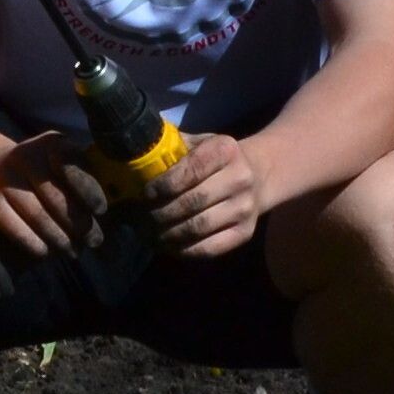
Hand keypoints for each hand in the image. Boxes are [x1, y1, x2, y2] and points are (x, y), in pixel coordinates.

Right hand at [0, 131, 105, 259]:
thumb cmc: (42, 172)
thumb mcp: (63, 164)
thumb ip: (83, 181)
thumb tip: (100, 216)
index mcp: (52, 143)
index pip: (73, 166)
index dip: (88, 191)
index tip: (100, 211)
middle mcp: (26, 155)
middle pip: (56, 197)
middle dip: (79, 224)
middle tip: (93, 241)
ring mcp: (4, 177)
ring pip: (38, 216)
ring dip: (60, 239)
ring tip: (73, 251)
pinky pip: (16, 228)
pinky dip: (34, 243)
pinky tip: (46, 252)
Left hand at [148, 132, 266, 262]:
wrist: (258, 174)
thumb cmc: (216, 159)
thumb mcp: (199, 143)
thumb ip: (172, 149)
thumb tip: (135, 159)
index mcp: (226, 150)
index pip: (190, 170)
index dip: (163, 185)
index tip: (144, 194)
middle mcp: (240, 178)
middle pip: (192, 202)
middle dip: (159, 213)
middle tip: (138, 219)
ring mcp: (245, 208)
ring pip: (198, 227)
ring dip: (167, 234)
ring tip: (147, 234)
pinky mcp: (245, 233)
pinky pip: (209, 248)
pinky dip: (183, 250)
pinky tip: (166, 245)